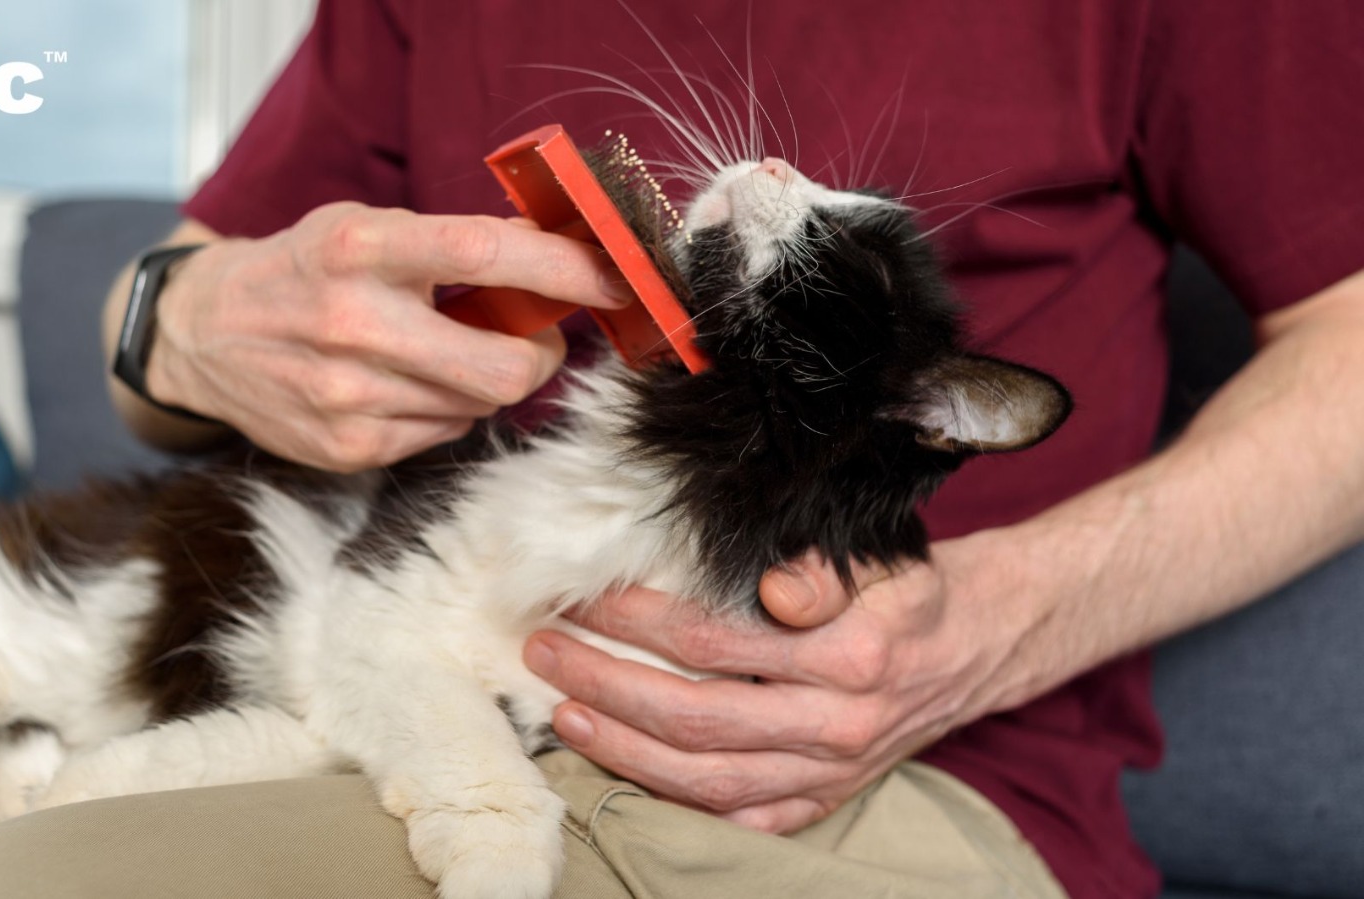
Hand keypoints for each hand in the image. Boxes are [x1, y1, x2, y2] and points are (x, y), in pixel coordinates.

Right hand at [145, 202, 631, 470]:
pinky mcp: (348, 449)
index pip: (486, 253)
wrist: (202, 335)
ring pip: (481, 405)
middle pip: (506, 368)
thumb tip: (556, 256)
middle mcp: (352, 324)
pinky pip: (444, 434)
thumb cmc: (301, 270)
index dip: (564, 269)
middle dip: (543, 356)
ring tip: (448, 352)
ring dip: (488, 380)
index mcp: (360, 249)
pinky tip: (408, 384)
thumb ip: (452, 243)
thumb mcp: (364, 228)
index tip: (613, 279)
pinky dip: (446, 409)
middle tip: (539, 337)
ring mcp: (349, 397)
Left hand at [523, 534, 1039, 833]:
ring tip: (563, 713)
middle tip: (545, 650)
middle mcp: (839, 724)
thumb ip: (821, 570)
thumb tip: (772, 587)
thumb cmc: (911, 588)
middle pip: (696, 717)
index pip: (715, 639)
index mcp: (851, 654)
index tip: (583, 594)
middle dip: (606, 685)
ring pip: (707, 779)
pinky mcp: (827, 799)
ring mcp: (831, 772)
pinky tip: (625, 777)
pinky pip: (745, 820)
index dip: (637, 619)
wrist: (979, 643)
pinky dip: (681, 806)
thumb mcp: (880, 556)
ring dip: (623, 750)